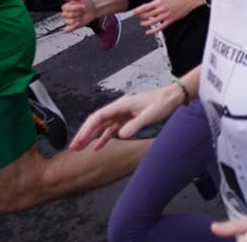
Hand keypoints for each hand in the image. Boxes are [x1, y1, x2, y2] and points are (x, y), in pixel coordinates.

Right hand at [61, 0, 99, 32]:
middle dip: (79, 12)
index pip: (66, 8)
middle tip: (83, 10)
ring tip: (82, 15)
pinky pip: (68, 29)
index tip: (83, 6)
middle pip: (70, 15)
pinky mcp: (71, 26)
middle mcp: (65, 14)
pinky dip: (72, 27)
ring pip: (70, 21)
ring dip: (79, 18)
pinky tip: (78, 23)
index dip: (76, 7)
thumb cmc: (86, 2)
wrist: (93, 9)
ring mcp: (68, 21)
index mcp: (65, 7)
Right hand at [70, 81, 184, 150]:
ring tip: (80, 148)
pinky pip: (111, 129)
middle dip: (84, 134)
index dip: (87, 129)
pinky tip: (97, 146)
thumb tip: (120, 135)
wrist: (172, 98)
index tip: (79, 140)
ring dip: (90, 136)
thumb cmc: (162, 103)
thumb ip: (135, 125)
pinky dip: (103, 137)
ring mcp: (122, 114)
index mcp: (121, 105)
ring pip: (102, 126)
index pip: (98, 117)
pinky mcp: (127, 119)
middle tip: (73, 147)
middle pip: (96, 121)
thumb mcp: (149, 115)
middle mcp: (119, 108)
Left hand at [134, 0, 199, 36]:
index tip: (134, 12)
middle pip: (148, 14)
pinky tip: (148, 32)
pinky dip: (153, 30)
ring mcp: (166, 15)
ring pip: (152, 21)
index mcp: (160, 1)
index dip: (138, 10)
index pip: (146, 7)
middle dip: (141, 16)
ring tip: (141, 23)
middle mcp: (162, 8)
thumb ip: (159, 0)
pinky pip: (160, 27)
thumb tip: (153, 4)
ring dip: (145, 23)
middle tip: (138, 16)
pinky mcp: (171, 20)